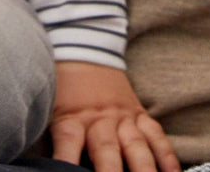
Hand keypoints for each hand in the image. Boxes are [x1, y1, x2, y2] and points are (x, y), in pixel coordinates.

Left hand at [50, 61, 178, 171]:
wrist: (83, 50)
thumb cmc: (61, 89)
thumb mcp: (48, 112)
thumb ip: (50, 143)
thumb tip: (42, 167)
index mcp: (71, 120)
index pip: (67, 149)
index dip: (66, 167)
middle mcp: (99, 120)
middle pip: (106, 152)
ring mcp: (123, 117)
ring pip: (136, 147)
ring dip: (144, 171)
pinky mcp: (139, 114)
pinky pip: (156, 136)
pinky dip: (167, 156)